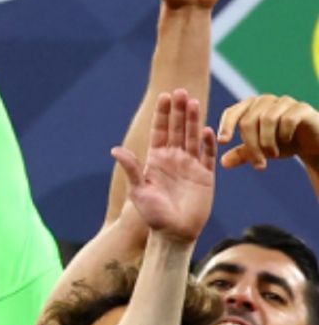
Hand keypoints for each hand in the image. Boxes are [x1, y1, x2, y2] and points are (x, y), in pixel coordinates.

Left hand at [112, 88, 218, 244]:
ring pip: (193, 138)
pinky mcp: (206, 176)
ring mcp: (191, 166)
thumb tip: (115, 149)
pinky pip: (208, 155)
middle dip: (179, 111)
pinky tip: (208, 130)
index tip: (164, 96)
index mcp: (156, 160)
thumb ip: (132, 169)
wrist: (174, 233)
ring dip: (194, 120)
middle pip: (177, 129)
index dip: (163, 114)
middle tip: (181, 91)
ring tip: (194, 102)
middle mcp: (174, 159)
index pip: (160, 132)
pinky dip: (208, 143)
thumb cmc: (153, 215)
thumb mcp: (139, 191)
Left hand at [216, 94, 318, 171]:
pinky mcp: (301, 108)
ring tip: (273, 155)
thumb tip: (223, 163)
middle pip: (248, 121)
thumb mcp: (261, 150)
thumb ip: (242, 154)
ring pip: (267, 120)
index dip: (226, 126)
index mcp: (250, 107)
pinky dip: (284, 134)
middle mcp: (265, 100)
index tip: (223, 142)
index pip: (232, 112)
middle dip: (251, 146)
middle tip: (259, 165)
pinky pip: (287, 119)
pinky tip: (287, 141)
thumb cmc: (283, 144)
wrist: (313, 143)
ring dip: (267, 142)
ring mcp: (284, 102)